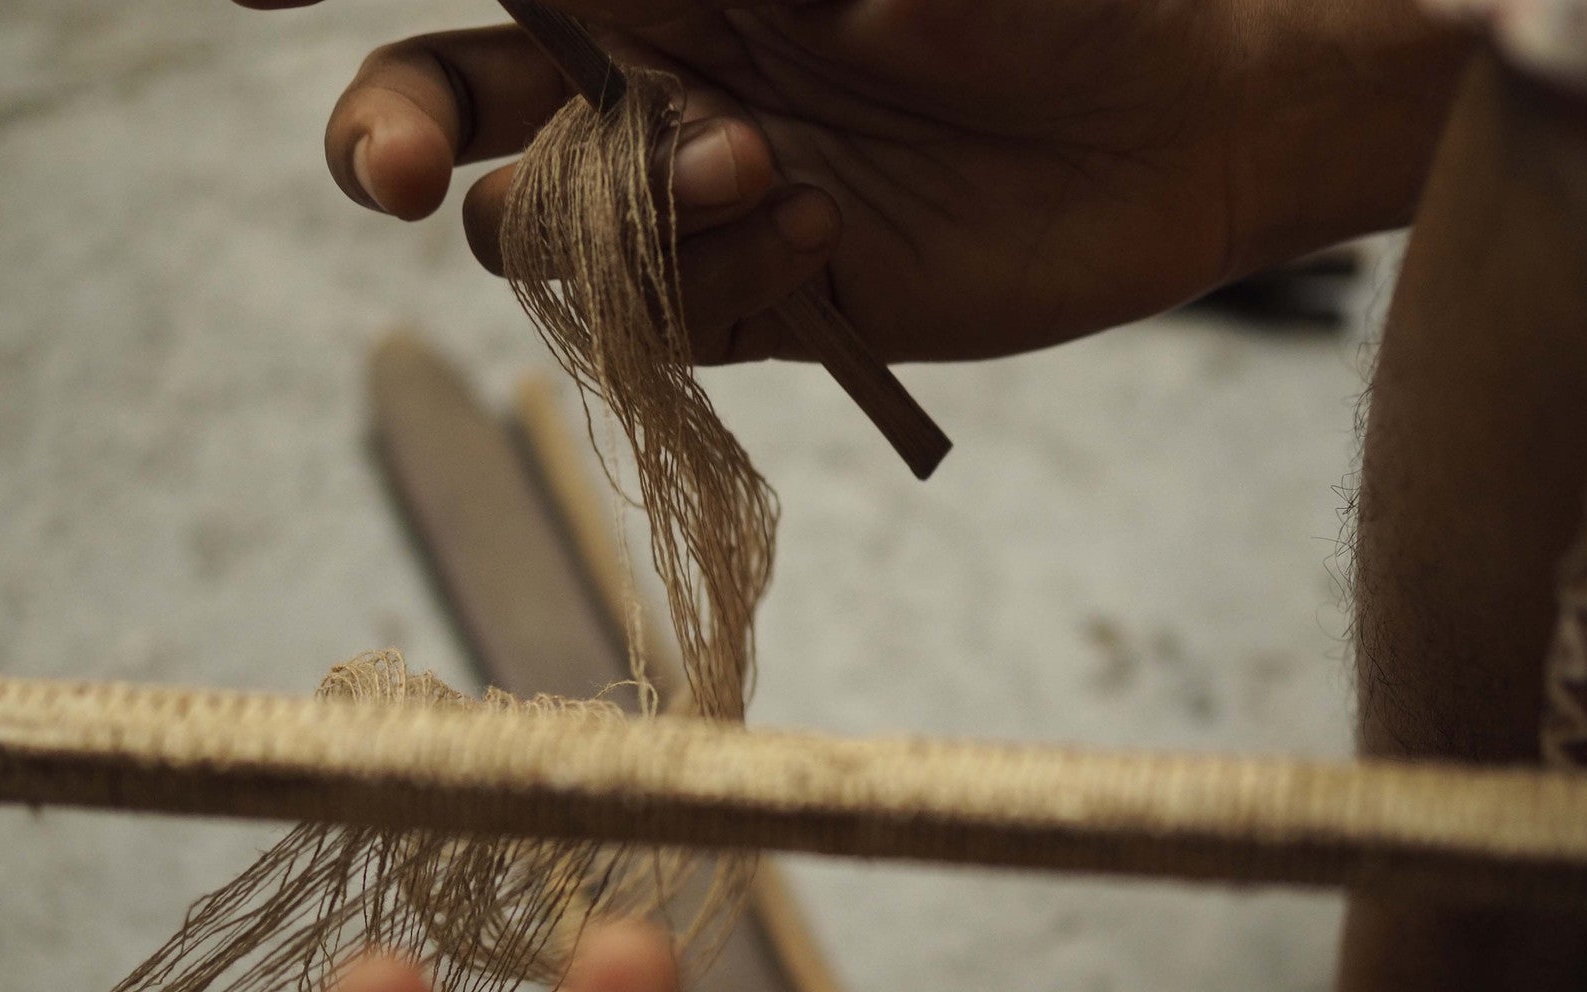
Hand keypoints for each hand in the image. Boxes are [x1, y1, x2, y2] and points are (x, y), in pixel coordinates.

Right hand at [240, 0, 1463, 362]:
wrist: (1193, 116)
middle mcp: (648, 72)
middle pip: (447, 113)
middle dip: (394, 139)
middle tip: (399, 176)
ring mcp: (699, 196)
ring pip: (541, 238)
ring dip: (597, 222)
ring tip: (747, 169)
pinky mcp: (768, 301)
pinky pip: (663, 324)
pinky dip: (703, 282)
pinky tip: (810, 221)